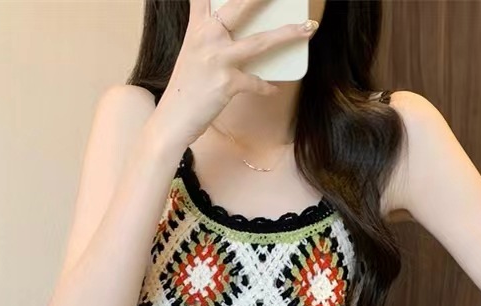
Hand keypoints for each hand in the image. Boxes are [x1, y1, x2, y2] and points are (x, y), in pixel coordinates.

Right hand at [151, 0, 318, 147]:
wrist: (172, 119)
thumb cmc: (186, 88)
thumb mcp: (193, 54)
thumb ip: (210, 38)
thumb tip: (235, 34)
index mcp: (197, 28)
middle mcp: (207, 38)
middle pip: (239, 6)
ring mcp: (218, 60)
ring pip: (259, 42)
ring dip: (287, 34)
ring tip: (307, 28)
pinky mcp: (227, 83)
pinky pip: (256, 82)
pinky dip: (266, 86)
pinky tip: (274, 88)